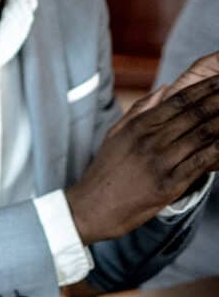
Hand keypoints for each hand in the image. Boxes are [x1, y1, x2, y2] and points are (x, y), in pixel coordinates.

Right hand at [66, 64, 218, 242]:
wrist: (91, 208)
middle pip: (195, 114)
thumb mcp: (116, 135)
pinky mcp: (169, 184)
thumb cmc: (106, 171)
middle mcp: (150, 140)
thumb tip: (165, 89)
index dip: (205, 88)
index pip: (179, 100)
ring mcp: (160, 162)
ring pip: (203, 135)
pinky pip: (202, 162)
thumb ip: (140, 110)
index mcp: (139, 126)